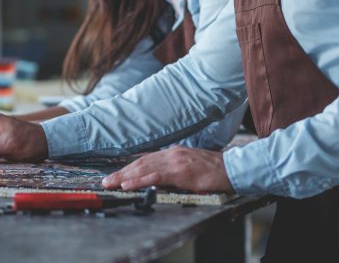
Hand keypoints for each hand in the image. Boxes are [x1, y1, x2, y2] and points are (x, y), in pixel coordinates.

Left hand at [100, 146, 232, 192]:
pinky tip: (129, 185)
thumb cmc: (214, 170)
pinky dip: (139, 180)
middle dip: (121, 172)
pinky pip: (155, 176)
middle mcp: (171, 154)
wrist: (232, 168)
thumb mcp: (190, 165)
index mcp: (173, 152)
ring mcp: (175, 161)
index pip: (145, 159)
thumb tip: (159, 175)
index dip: (129, 167)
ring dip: (125, 177)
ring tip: (111, 183)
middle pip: (140, 162)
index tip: (116, 174)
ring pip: (144, 168)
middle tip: (106, 180)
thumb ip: (174, 168)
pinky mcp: (180, 172)